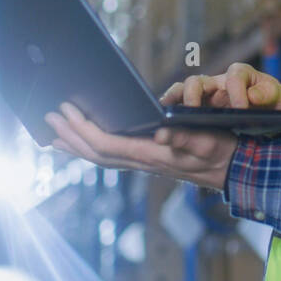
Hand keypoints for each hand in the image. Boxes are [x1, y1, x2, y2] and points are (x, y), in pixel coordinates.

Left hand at [44, 102, 237, 191]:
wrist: (231, 169)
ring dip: (75, 145)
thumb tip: (161, 132)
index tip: (66, 112)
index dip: (83, 130)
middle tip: (48, 118)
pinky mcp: (146, 160)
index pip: (107, 145)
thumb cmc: (220, 151)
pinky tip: (82, 143)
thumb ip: (185, 136)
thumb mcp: (207, 141)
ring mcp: (142, 163)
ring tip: (54, 135)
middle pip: (96, 153)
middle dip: (70, 136)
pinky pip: (110, 157)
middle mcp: (142, 161)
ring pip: (99, 158)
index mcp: (152, 154)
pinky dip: (90, 149)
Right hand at [161, 62, 280, 110]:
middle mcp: (219, 82)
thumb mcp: (278, 98)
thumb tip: (251, 96)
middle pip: (199, 81)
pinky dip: (170, 109)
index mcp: (241, 75)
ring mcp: (206, 95)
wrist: (269, 114)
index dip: (236, 92)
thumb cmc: (272, 103)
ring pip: (184, 91)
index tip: (240, 109)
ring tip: (167, 114)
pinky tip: (163, 122)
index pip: (234, 77)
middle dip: (194, 93)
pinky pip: (179, 104)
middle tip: (194, 110)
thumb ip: (268, 94)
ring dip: (175, 100)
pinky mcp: (198, 107)